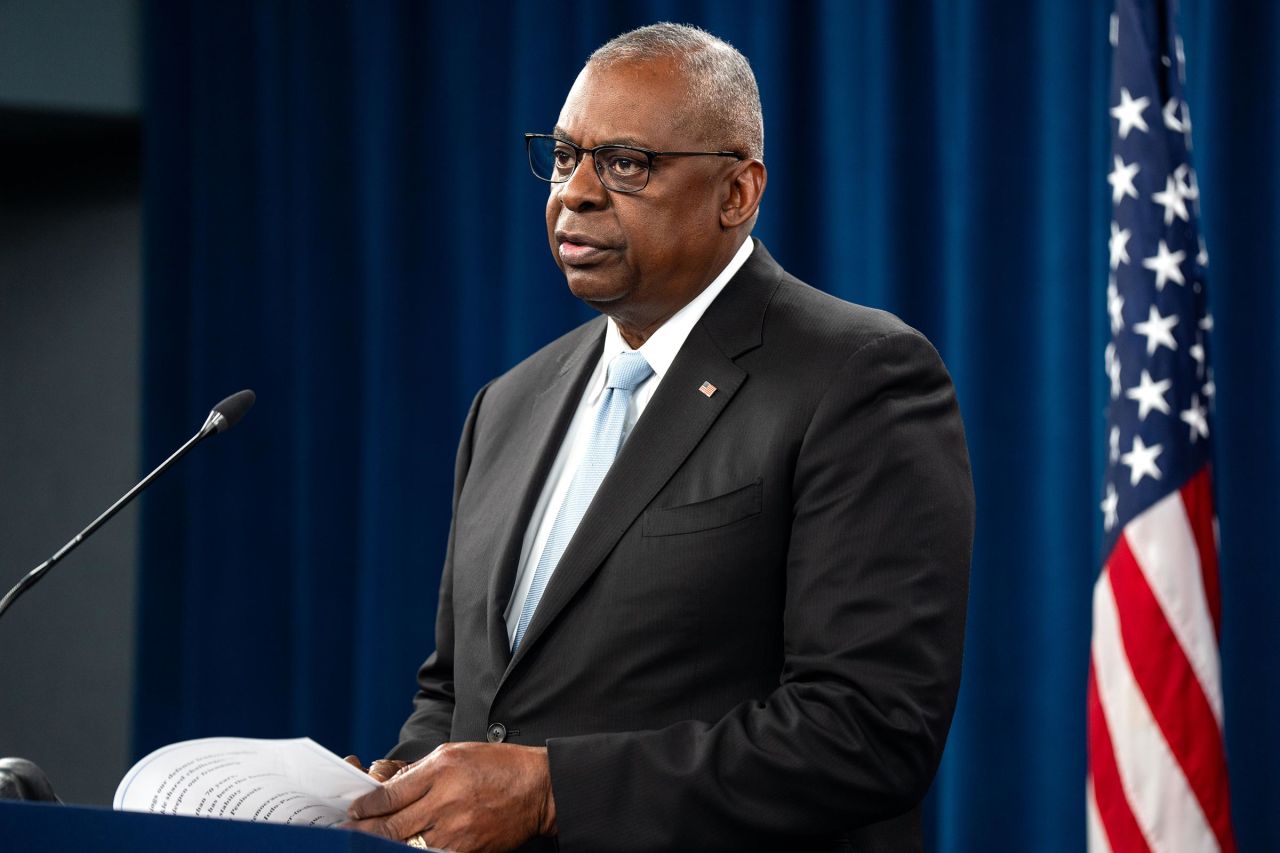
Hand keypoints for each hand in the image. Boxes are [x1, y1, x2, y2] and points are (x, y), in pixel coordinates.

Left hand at [345, 742, 555, 851]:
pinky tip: (405, 848)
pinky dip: (416, 851)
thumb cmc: (498, 766)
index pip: (390, 794)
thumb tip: (389, 789)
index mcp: (441, 770)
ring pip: (407, 845)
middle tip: (350, 831)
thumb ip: (420, 771)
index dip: (366, 806)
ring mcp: (456, 830)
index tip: (355, 810)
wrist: (538, 788)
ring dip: (387, 844)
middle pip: (392, 825)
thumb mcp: (456, 753)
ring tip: (372, 842)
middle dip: (366, 830)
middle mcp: (445, 801)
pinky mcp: (467, 850)